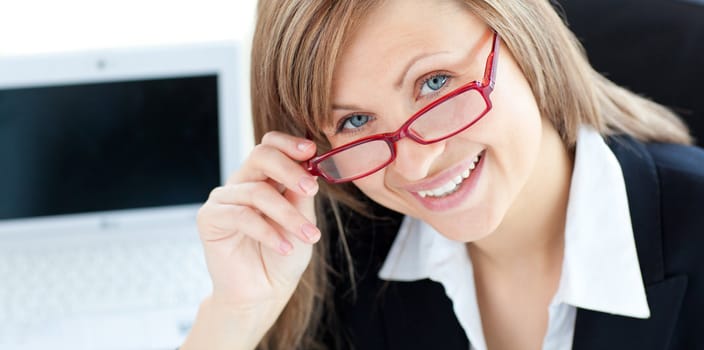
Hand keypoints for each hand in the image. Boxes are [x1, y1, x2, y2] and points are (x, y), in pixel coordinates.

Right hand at [195, 131, 320, 326]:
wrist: (264, 292)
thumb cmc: (284, 256)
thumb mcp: (303, 221)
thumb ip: (302, 193)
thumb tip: (309, 166)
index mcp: (265, 178)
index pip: (270, 145)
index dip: (289, 143)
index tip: (311, 151)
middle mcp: (242, 183)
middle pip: (261, 156)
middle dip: (290, 170)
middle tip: (311, 190)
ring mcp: (224, 199)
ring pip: (257, 192)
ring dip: (288, 216)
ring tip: (308, 236)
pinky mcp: (210, 218)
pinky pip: (241, 216)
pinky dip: (268, 232)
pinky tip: (284, 247)